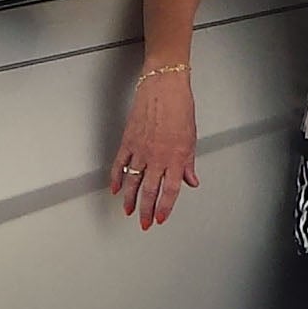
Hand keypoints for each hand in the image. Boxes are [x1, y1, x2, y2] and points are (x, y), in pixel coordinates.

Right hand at [109, 64, 197, 227]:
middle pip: (149, 191)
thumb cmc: (180, 106)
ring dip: (130, 200)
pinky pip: (120, 164)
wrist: (164, 85)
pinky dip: (116, 178)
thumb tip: (191, 180)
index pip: (170, 190)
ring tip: (128, 211)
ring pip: (133, 181)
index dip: (165, 207)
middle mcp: (158, 156)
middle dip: (146, 210)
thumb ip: (188, 163)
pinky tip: (116, 189)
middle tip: (143, 223)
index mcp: (176, 157)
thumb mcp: (191, 137)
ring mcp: (141, 149)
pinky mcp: (128, 140)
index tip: (160, 218)